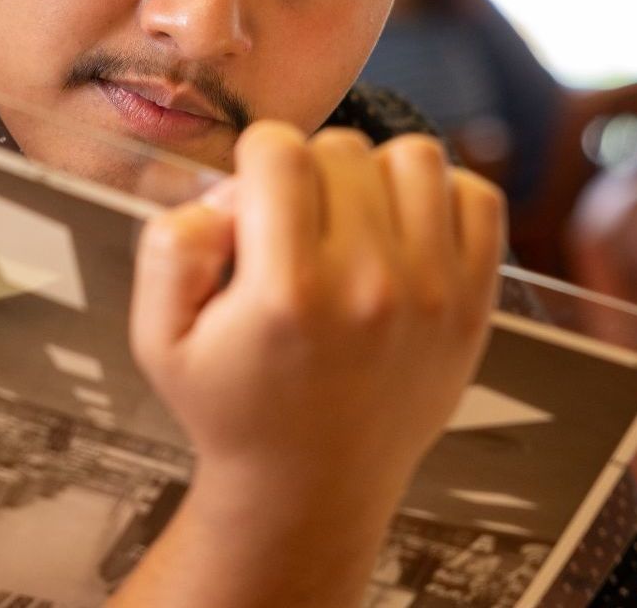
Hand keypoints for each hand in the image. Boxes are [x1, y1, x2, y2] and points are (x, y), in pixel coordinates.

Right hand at [114, 123, 505, 606]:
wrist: (311, 487)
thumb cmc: (234, 408)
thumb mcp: (158, 339)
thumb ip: (169, 248)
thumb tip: (228, 193)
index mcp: (286, 292)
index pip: (279, 150)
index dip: (253, 160)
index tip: (252, 200)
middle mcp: (368, 287)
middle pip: (342, 149)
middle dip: (307, 172)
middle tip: (294, 227)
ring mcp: (433, 294)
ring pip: (414, 157)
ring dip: (375, 176)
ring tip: (351, 222)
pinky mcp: (475, 304)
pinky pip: (479, 196)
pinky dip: (441, 198)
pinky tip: (403, 231)